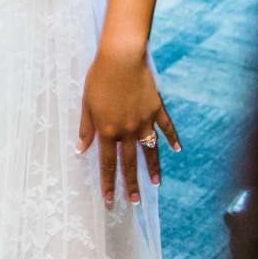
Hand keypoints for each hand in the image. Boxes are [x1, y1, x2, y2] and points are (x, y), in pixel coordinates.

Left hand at [78, 44, 179, 205]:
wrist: (122, 57)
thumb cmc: (99, 78)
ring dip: (151, 169)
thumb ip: (86, 129)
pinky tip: (176, 149)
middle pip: (129, 163)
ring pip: (149, 151)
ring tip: (155, 185)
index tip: (109, 200)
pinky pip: (166, 128)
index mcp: (108, 130)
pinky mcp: (157, 109)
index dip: (108, 183)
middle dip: (130, 184)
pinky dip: (172, 138)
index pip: (108, 164)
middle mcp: (128, 130)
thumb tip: (80, 150)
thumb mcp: (86, 103)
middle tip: (133, 201)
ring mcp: (145, 121)